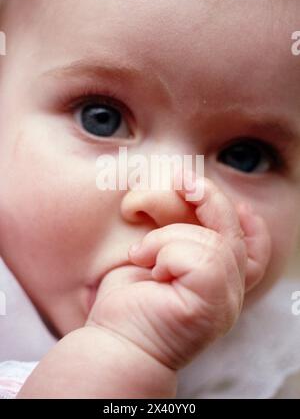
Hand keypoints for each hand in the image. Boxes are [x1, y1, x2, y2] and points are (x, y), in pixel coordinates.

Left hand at [86, 172, 270, 370]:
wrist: (114, 341)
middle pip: (234, 233)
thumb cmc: (131, 298)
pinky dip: (165, 251)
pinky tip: (148, 267)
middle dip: (209, 198)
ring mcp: (223, 302)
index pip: (254, 251)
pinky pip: (199, 256)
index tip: (234, 202)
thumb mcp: (160, 252)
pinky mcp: (210, 306)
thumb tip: (188, 192)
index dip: (250, 224)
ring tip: (141, 255)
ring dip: (165, 237)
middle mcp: (229, 294)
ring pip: (213, 241)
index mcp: (220, 283)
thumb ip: (181, 231)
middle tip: (181, 179)